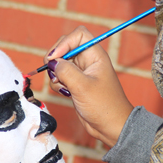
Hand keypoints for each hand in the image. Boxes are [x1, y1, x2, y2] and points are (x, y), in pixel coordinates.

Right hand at [44, 26, 133, 146]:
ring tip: (64, 87)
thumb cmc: (104, 106)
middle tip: (51, 72)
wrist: (111, 127)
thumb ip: (66, 71)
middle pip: (66, 47)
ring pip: (60, 63)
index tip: (54, 57)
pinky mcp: (75, 83)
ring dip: (56, 74)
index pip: (79, 35)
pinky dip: (58, 83)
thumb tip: (52, 63)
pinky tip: (65, 93)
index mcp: (96, 55)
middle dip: (55, 58)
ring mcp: (81, 72)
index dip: (65, 42)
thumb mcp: (83, 87)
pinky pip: (60, 76)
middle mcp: (88, 61)